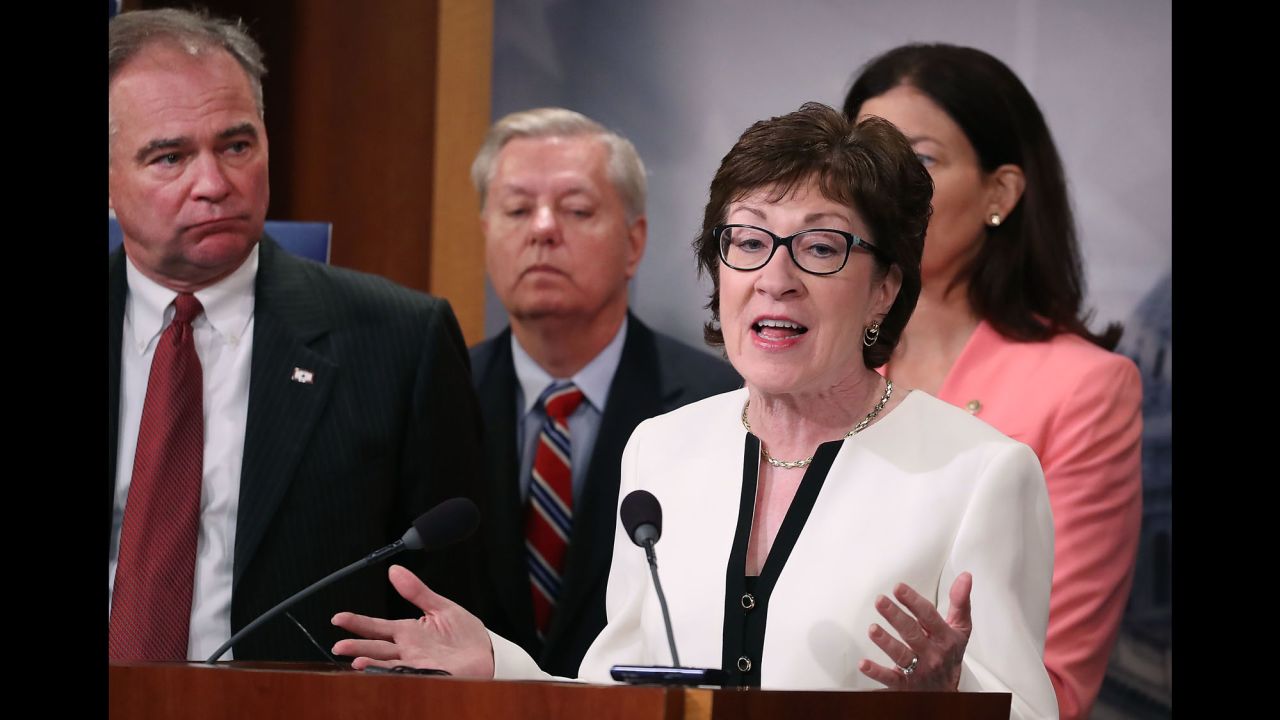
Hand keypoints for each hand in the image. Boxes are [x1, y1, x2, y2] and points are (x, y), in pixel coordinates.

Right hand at [331, 564, 494, 677]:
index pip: (377, 626)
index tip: (338, 618)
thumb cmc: (465, 633)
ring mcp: (417, 663)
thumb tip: (395, 571)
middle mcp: (408, 649)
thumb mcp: (440, 606)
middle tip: (339, 646)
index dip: (357, 623)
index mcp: (408, 631)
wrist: (487, 653)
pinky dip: (395, 674)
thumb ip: (417, 591)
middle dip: (357, 647)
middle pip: (376, 648)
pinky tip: (383, 671)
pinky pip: (409, 674)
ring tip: (356, 662)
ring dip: (372, 663)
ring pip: (388, 664)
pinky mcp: (430, 674)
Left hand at [858, 572, 972, 690]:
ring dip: (886, 642)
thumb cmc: (950, 654)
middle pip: (912, 633)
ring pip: (900, 656)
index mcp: (945, 638)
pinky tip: (864, 664)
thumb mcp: (961, 628)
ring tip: (873, 629)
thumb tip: (965, 577)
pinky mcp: (904, 685)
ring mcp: (917, 670)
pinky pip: (889, 679)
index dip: (913, 601)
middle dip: (895, 616)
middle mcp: (931, 654)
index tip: (899, 588)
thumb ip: (960, 602)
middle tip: (880, 601)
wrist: (947, 691)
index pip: (929, 616)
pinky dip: (876, 672)